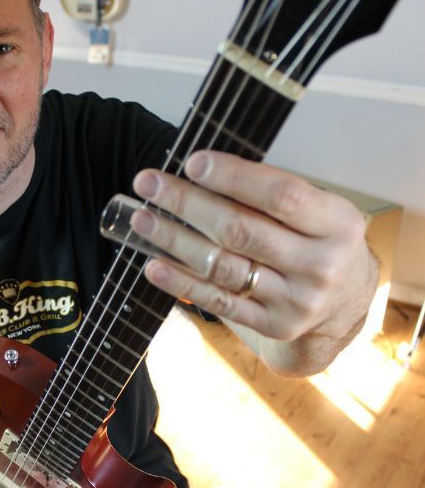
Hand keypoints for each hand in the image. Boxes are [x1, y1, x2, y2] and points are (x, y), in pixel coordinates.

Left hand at [131, 150, 377, 343]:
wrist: (346, 302)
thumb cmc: (319, 242)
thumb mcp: (316, 211)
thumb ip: (269, 195)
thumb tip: (201, 171)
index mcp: (337, 223)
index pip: (281, 195)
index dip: (233, 177)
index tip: (192, 163)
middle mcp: (321, 265)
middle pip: (241, 231)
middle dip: (188, 203)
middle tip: (149, 184)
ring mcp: (297, 301)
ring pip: (223, 266)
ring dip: (175, 240)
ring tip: (141, 219)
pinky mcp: (274, 325)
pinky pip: (218, 301)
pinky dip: (182, 282)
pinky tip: (154, 264)